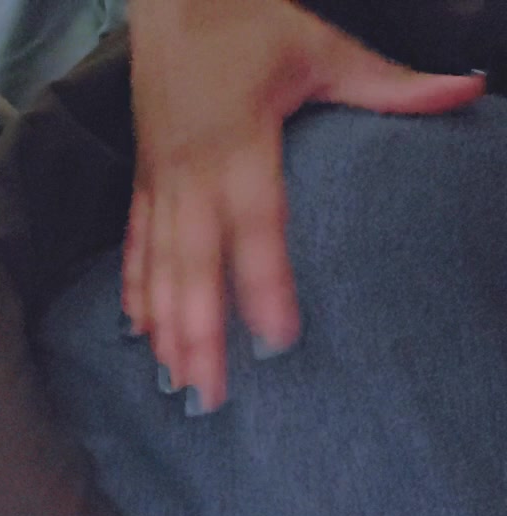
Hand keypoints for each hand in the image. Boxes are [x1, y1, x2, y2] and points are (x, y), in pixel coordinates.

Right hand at [124, 0, 484, 412]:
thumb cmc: (245, 25)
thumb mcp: (319, 48)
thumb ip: (386, 83)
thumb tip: (464, 92)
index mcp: (239, 142)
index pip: (256, 224)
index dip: (264, 283)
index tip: (277, 341)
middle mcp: (192, 173)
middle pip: (193, 266)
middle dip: (198, 334)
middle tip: (207, 396)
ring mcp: (160, 183)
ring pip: (159, 268)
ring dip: (165, 328)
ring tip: (173, 383)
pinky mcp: (141, 185)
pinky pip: (134, 248)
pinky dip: (136, 293)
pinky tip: (139, 334)